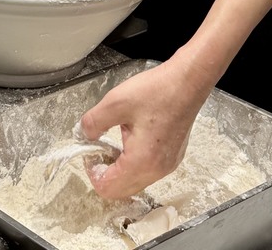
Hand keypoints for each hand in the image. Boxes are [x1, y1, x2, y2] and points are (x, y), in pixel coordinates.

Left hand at [79, 54, 209, 199]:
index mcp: (141, 162)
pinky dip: (135, 162)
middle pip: (122, 190)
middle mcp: (157, 171)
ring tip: (118, 138)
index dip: (92, 172)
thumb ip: (93, 122)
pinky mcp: (173, 157)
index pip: (108, 188)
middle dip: (106, 172)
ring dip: (120, 168)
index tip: (90, 151)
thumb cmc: (156, 91)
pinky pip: (148, 171)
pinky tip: (134, 136)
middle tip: (100, 147)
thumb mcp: (115, 102)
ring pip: (135, 181)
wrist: (188, 82)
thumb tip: (83, 134)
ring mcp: (167, 166)